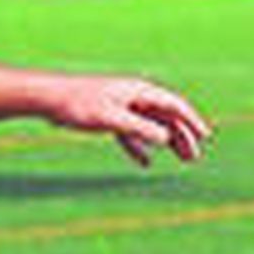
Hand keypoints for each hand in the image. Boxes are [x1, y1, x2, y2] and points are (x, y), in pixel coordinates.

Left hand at [45, 75, 211, 168]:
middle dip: (182, 136)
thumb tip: (167, 138)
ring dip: (167, 142)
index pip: (174, 105)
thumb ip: (140, 128)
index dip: (191, 121)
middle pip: (166, 116)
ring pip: (151, 125)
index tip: (205, 136)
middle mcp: (134, 96)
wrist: (47, 98)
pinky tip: (145, 162)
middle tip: (194, 158)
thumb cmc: (78, 104)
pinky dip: (140, 147)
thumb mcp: (112, 119)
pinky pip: (130, 133)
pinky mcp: (107, 117)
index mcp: (138, 91)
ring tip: (182, 160)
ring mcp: (121, 106)